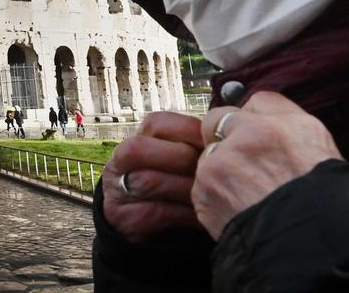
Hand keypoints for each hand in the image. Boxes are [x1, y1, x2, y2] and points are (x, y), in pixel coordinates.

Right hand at [102, 111, 204, 242]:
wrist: (138, 224)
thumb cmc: (170, 189)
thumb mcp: (174, 164)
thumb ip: (193, 148)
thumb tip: (230, 135)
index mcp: (137, 141)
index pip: (155, 123)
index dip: (187, 129)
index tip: (215, 140)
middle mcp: (121, 162)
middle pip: (143, 148)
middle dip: (185, 159)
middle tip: (216, 170)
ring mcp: (119, 191)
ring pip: (150, 180)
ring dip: (187, 188)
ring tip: (214, 194)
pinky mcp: (127, 219)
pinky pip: (157, 212)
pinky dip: (186, 214)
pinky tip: (206, 217)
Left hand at [192, 91, 342, 239]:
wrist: (305, 249)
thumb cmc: (321, 199)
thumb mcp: (317, 144)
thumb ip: (283, 116)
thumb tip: (256, 106)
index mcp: (276, 127)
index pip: (254, 102)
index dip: (254, 120)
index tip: (257, 134)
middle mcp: (242, 141)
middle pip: (218, 124)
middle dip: (227, 139)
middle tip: (248, 164)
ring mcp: (217, 168)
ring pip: (208, 156)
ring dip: (220, 169)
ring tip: (248, 192)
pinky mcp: (202, 194)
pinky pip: (201, 186)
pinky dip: (215, 195)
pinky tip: (238, 207)